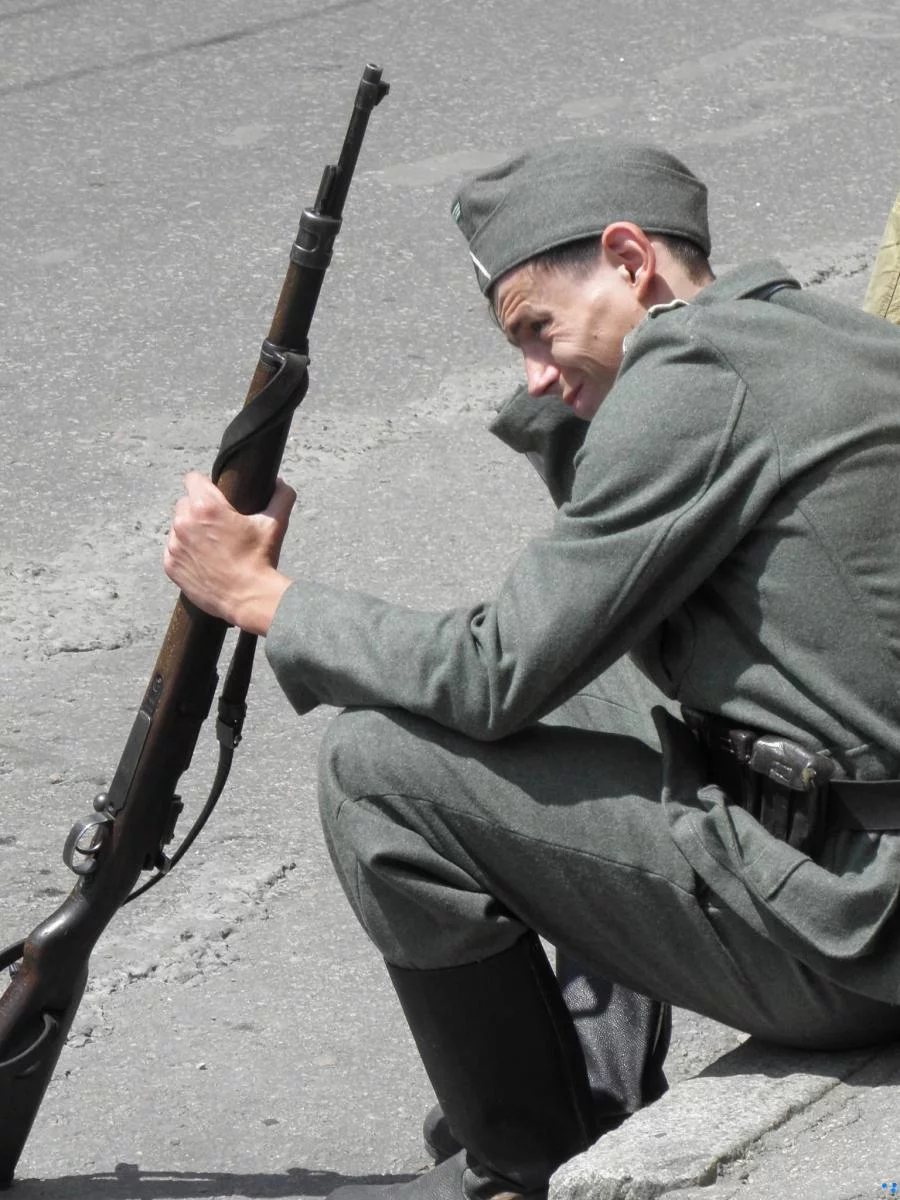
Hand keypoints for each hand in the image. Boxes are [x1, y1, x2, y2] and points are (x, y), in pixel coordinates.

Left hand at [163, 472, 295, 634]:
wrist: (249, 598)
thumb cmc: (260, 559)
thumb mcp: (274, 524)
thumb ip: (281, 496)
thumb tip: (280, 482)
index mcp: (206, 507)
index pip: (192, 479)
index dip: (204, 484)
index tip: (213, 494)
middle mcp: (184, 523)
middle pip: (184, 503)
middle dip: (198, 509)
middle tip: (216, 524)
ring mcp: (175, 545)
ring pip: (177, 527)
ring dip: (189, 531)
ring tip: (210, 545)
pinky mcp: (170, 565)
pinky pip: (172, 550)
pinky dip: (184, 552)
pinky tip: (202, 560)